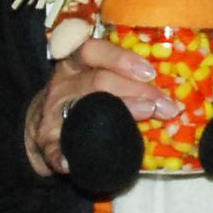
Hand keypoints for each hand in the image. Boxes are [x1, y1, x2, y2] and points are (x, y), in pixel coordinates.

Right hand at [23, 38, 181, 177]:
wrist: (42, 124)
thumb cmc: (81, 99)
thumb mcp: (93, 79)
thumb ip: (124, 81)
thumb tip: (170, 96)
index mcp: (74, 64)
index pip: (91, 50)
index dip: (120, 58)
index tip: (149, 72)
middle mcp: (62, 84)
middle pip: (97, 81)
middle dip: (136, 91)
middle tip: (164, 106)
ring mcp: (52, 113)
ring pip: (82, 110)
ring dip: (116, 114)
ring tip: (143, 116)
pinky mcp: (46, 141)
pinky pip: (52, 148)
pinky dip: (60, 155)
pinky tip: (70, 162)